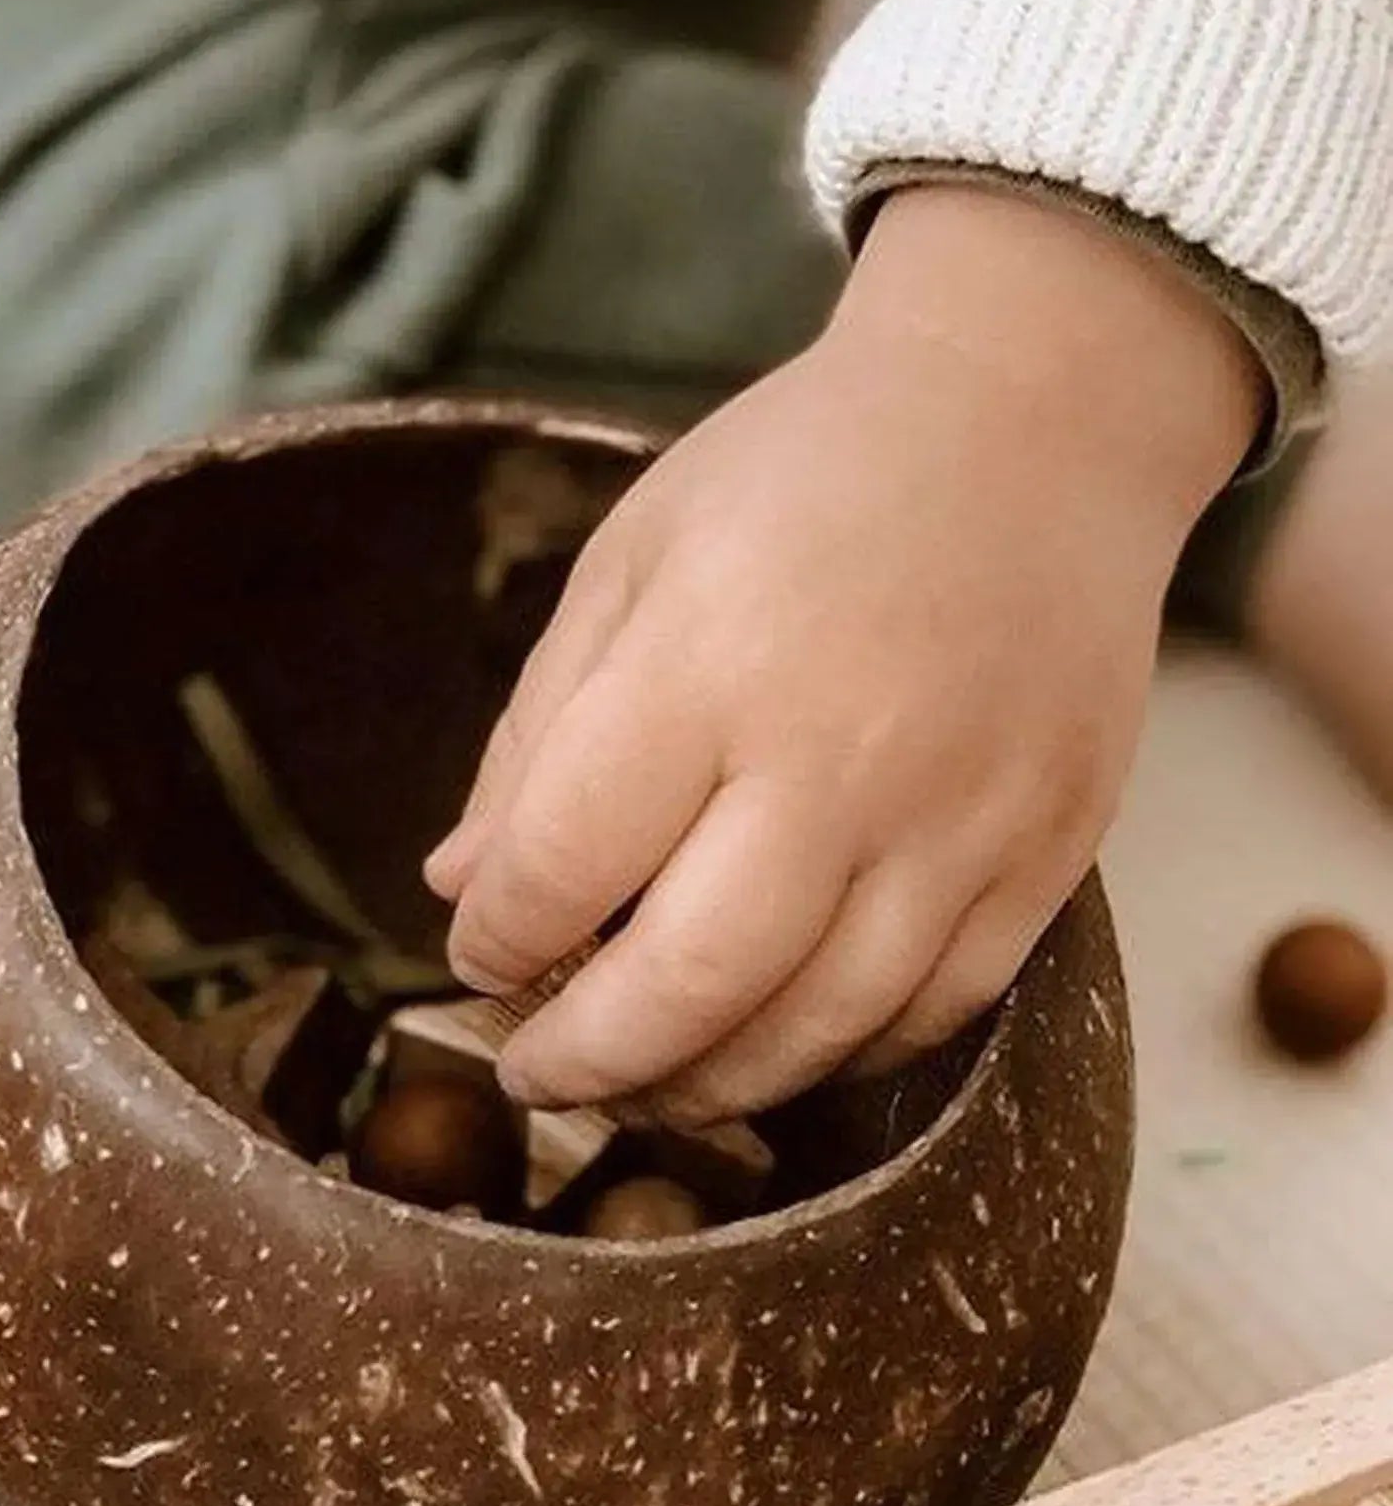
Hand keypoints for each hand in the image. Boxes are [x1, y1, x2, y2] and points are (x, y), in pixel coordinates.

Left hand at [426, 186, 1262, 1121]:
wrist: (1032, 418)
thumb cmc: (801, 476)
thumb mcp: (630, 561)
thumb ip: (539, 734)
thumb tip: (457, 885)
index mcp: (707, 664)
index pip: (564, 862)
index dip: (497, 937)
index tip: (478, 956)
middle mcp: (841, 758)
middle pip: (690, 983)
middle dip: (586, 1060)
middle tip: (535, 1072)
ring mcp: (962, 817)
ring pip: (819, 1028)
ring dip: (707, 1087)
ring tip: (643, 1083)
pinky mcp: (1049, 850)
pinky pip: (941, 1010)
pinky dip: (842, 1055)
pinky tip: (776, 1043)